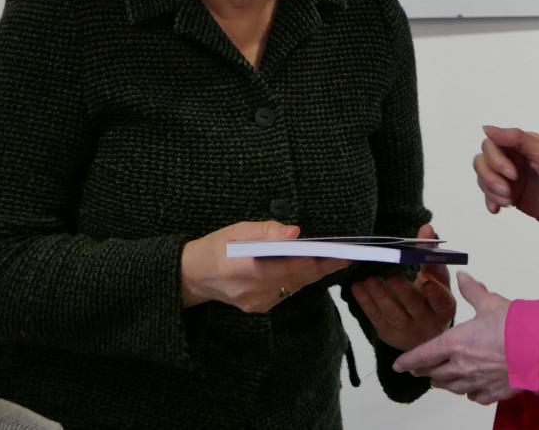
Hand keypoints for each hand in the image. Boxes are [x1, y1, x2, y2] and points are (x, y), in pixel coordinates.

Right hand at [180, 220, 348, 311]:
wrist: (193, 275)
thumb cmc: (217, 247)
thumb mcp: (238, 230)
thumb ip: (266, 231)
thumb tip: (294, 233)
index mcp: (245, 268)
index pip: (289, 266)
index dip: (315, 261)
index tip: (336, 253)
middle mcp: (253, 290)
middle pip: (297, 279)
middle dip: (322, 267)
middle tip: (345, 256)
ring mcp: (256, 303)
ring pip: (294, 287)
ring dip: (313, 274)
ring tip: (333, 260)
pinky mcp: (258, 308)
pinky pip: (285, 293)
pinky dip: (298, 280)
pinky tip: (309, 269)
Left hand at [351, 224, 456, 350]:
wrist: (421, 330)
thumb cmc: (430, 297)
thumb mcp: (435, 277)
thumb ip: (429, 253)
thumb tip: (427, 227)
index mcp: (444, 307)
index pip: (442, 301)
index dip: (436, 293)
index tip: (427, 281)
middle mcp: (428, 322)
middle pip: (415, 306)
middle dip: (403, 291)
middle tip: (392, 276)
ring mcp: (407, 331)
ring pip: (393, 314)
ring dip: (380, 296)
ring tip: (369, 279)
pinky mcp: (388, 333)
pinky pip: (376, 317)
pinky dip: (366, 302)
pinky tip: (357, 287)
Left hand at [393, 272, 515, 405]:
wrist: (538, 349)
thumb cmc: (512, 324)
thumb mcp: (490, 302)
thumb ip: (472, 291)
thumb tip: (462, 276)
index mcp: (455, 343)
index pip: (423, 355)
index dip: (408, 360)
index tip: (398, 365)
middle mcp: (461, 366)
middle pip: (435, 374)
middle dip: (425, 371)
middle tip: (419, 369)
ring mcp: (477, 382)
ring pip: (452, 387)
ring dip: (443, 383)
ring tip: (439, 380)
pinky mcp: (494, 392)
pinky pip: (475, 396)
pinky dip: (469, 393)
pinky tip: (470, 390)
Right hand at [473, 125, 538, 218]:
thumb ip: (517, 138)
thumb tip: (487, 128)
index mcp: (515, 144)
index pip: (489, 145)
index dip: (495, 160)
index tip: (513, 174)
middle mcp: (506, 157)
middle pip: (481, 161)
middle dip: (491, 178)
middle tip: (509, 191)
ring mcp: (504, 176)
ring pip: (481, 177)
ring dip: (491, 191)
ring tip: (509, 201)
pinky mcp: (504, 192)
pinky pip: (486, 194)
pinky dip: (490, 201)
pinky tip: (498, 208)